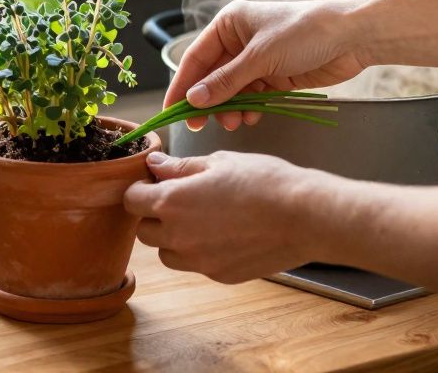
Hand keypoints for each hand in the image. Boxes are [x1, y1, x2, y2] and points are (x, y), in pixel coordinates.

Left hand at [123, 151, 326, 282]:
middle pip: (143, 231)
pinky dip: (200, 251)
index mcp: (172, 202)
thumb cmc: (264, 181)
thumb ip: (180, 167)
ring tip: (202, 219)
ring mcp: (198, 261)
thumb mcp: (219, 162)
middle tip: (179, 200)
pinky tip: (225, 234)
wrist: (305, 216)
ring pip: (166, 254)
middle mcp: (178, 236)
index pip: (131, 200)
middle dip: (154, 216)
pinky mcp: (219, 275)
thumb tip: (154, 165)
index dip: (141, 189)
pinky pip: (195, 265)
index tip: (156, 183)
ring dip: (173, 238)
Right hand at [165, 0, 369, 128]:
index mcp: (228, 24)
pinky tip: (252, 116)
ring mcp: (256, 59)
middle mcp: (238, 40)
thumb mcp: (260, 57)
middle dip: (207, 101)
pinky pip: (251, 96)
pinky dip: (249, 108)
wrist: (353, 37)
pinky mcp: (273, 75)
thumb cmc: (304, 33)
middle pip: (211, 77)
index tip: (171, 111)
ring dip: (230, 108)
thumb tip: (193, 100)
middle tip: (200, 125)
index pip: (195, 58)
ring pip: (230, 90)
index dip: (182, 85)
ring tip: (235, 122)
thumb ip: (225, 81)